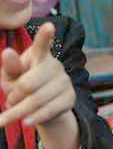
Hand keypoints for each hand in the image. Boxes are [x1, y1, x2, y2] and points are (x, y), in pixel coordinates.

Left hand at [0, 23, 78, 148]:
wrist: (42, 108)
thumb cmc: (21, 87)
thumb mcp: (10, 78)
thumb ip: (10, 67)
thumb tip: (7, 52)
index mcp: (38, 56)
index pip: (41, 45)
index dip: (45, 36)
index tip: (48, 26)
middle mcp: (55, 66)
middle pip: (28, 84)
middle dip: (14, 97)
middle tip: (8, 103)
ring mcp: (64, 81)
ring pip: (37, 99)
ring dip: (18, 112)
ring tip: (6, 119)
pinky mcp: (70, 97)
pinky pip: (49, 109)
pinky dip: (35, 118)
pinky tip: (26, 122)